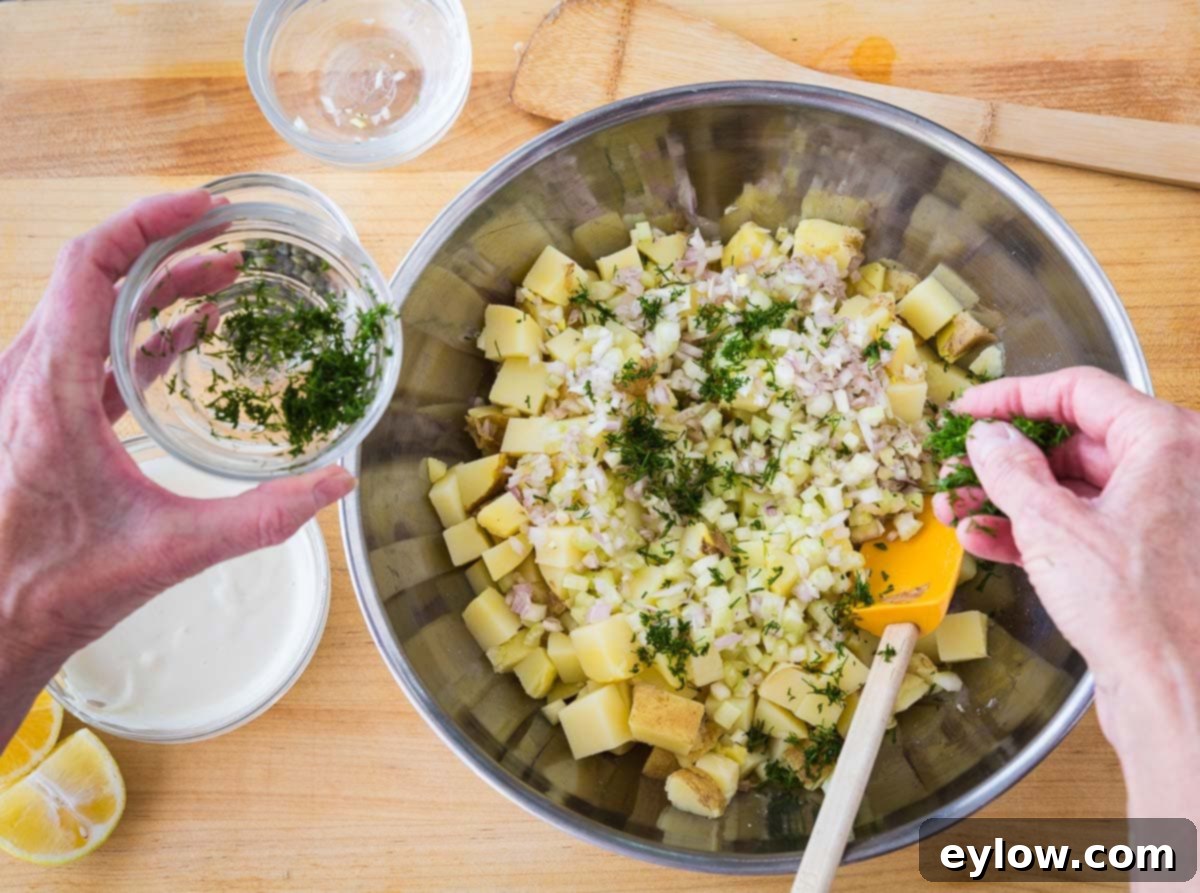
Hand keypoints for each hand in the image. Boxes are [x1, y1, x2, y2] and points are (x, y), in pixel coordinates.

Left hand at [0, 191, 355, 744]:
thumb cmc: (56, 586)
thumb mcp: (171, 550)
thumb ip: (261, 518)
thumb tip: (333, 484)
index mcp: (51, 391)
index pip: (90, 267)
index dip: (146, 222)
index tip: (203, 208)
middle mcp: (29, 376)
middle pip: (95, 276)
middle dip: (168, 249)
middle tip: (231, 242)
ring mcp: (29, 391)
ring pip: (89, 306)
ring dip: (154, 286)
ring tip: (221, 278)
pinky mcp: (41, 410)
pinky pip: (87, 342)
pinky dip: (138, 327)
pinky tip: (188, 336)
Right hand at [932, 366, 1199, 818]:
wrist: (1176, 690)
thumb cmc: (1136, 607)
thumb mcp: (1051, 525)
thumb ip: (1010, 469)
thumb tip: (988, 438)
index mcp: (1166, 441)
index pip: (1079, 390)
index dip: (1013, 396)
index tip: (969, 409)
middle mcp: (1173, 471)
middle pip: (1073, 441)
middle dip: (1005, 460)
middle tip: (958, 470)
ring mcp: (1162, 516)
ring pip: (1073, 488)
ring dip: (1010, 499)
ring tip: (957, 512)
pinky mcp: (1147, 558)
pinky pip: (1083, 527)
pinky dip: (1035, 532)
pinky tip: (986, 542)